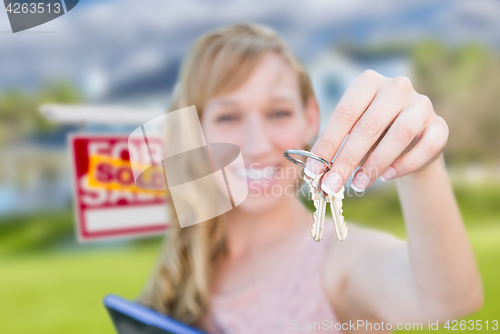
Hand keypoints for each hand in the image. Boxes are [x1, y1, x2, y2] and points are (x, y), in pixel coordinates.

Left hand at [305, 70, 448, 193]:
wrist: (409, 142)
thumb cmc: (371, 136)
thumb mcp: (350, 134)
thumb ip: (335, 147)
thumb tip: (315, 173)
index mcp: (368, 82)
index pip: (344, 114)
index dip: (327, 144)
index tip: (313, 171)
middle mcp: (397, 87)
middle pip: (369, 126)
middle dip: (346, 160)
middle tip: (331, 184)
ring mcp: (421, 104)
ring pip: (400, 134)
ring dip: (375, 164)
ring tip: (357, 184)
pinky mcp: (440, 125)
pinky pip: (426, 146)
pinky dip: (406, 164)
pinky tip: (388, 176)